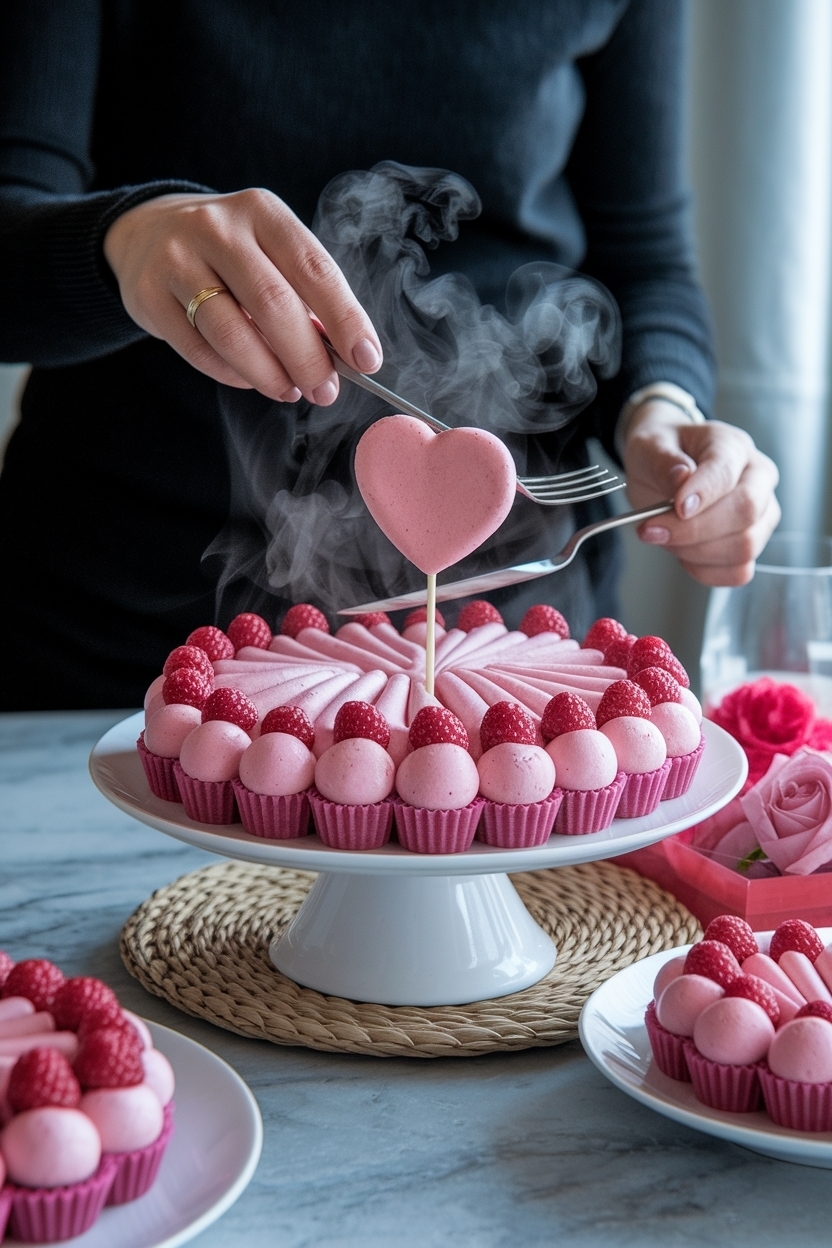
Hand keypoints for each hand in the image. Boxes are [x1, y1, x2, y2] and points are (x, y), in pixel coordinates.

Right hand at [103, 189, 381, 403]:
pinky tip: (250, 379)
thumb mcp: (268, 253)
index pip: (314, 269)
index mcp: (262, 212)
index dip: (345, 319)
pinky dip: (232, 374)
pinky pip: (199, 350)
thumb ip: (304, 295)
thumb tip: (343, 356)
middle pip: (274, 303)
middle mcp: (218, 228)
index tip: (367, 360)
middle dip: (308, 358)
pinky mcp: (149, 296)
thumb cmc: (230, 253)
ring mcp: (177, 259)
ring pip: (233, 334)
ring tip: (289, 391)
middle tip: (326, 391)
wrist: (146, 234)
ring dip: (270, 374)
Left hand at [622, 399, 780, 585]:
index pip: (728, 472)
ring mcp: (761, 514)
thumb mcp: (648, 446)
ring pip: (744, 546)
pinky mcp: (753, 544)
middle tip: (651, 529)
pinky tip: (683, 554)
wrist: (663, 466)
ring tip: (664, 537)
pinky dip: (706, 570)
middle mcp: (758, 478)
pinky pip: (738, 571)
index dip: (703, 493)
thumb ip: (663, 461)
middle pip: (745, 511)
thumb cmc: (662, 454)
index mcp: (732, 446)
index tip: (676, 508)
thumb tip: (682, 479)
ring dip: (695, 551)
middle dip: (694, 529)